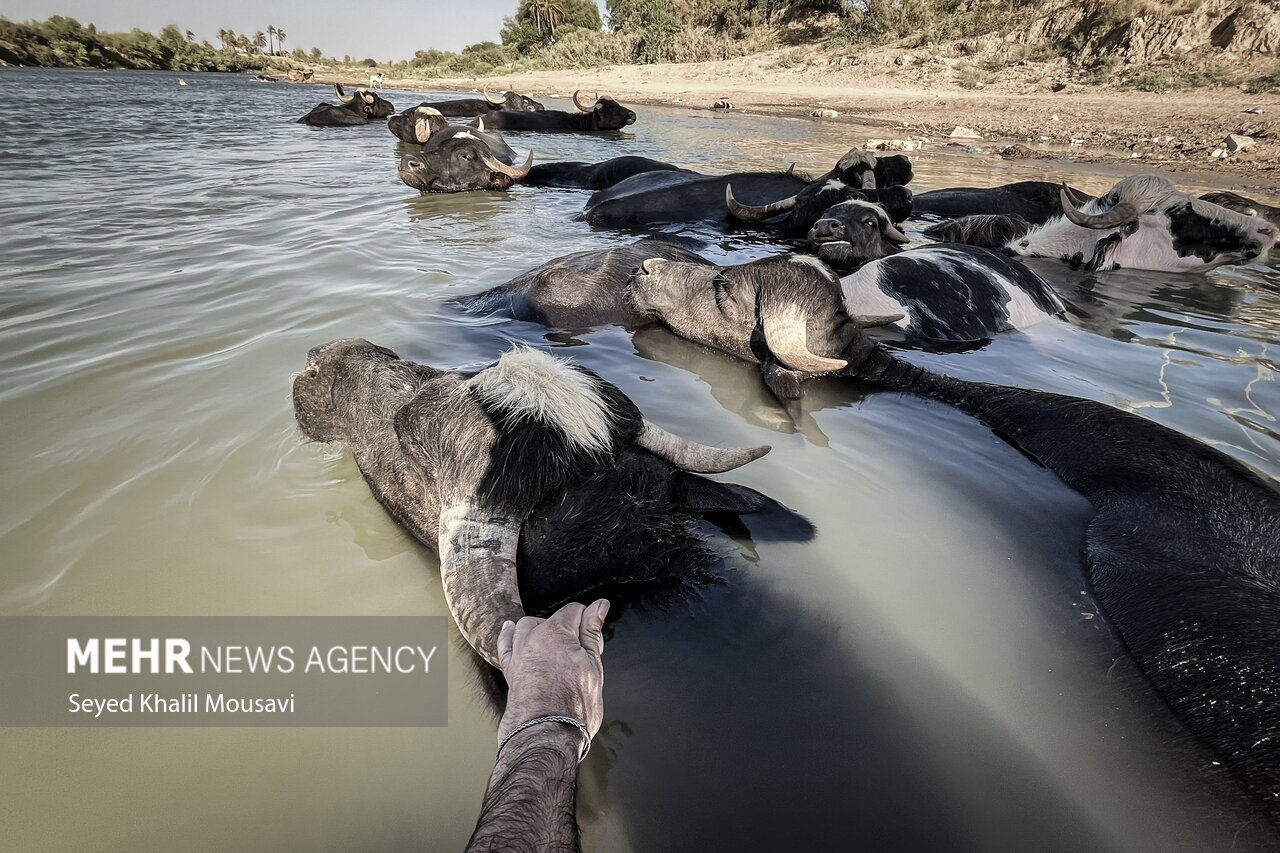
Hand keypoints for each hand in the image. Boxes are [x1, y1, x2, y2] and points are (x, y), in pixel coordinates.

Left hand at [496, 600, 608, 744]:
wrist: (547, 736)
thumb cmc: (572, 707)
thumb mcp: (593, 667)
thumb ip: (592, 632)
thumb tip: (599, 606)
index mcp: (556, 633)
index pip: (575, 611)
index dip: (588, 624)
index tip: (593, 641)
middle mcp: (533, 638)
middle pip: (552, 620)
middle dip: (567, 632)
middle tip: (581, 656)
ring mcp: (518, 653)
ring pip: (528, 627)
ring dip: (541, 631)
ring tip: (556, 648)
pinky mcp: (510, 669)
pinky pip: (506, 643)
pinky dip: (510, 634)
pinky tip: (511, 629)